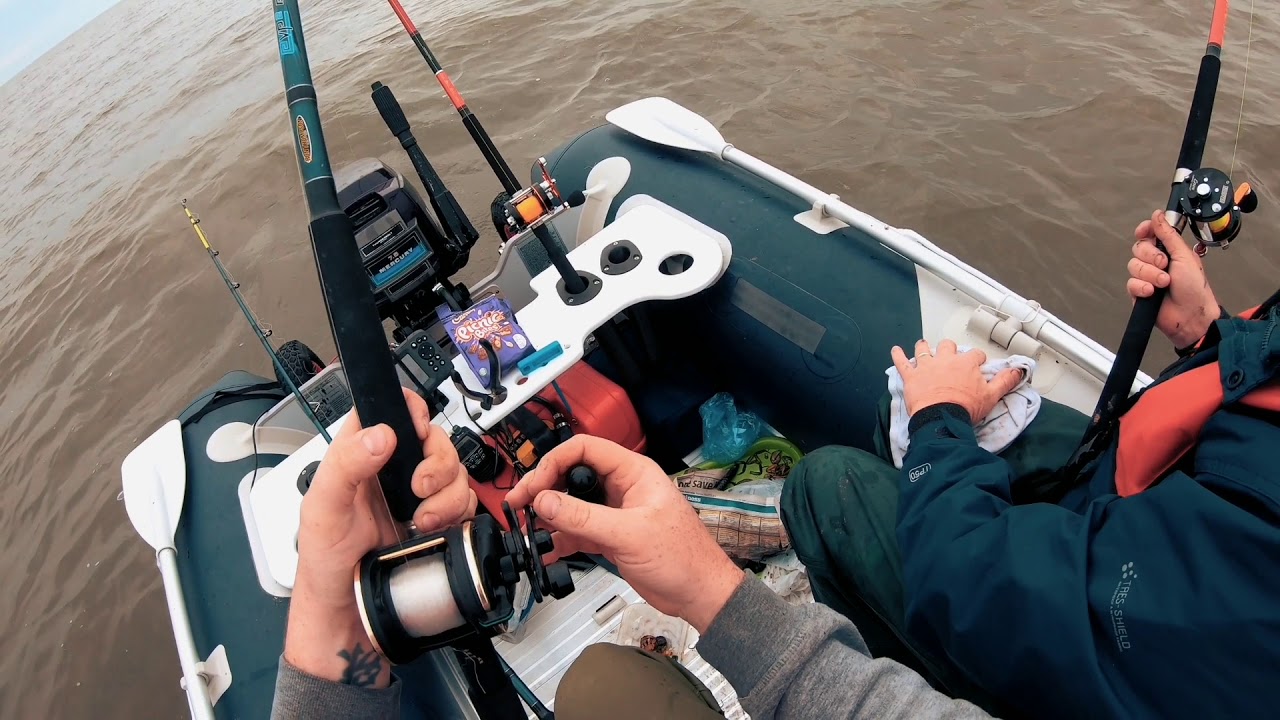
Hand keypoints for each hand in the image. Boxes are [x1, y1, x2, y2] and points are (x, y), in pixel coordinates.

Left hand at [285, 390, 476, 684]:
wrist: (350, 613)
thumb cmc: (325, 562)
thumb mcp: (322, 509)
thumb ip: (346, 464)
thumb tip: (381, 435)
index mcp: (358, 456)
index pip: (388, 409)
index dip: (409, 409)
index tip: (415, 430)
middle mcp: (390, 470)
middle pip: (433, 437)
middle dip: (437, 462)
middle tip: (419, 488)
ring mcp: (416, 495)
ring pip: (454, 469)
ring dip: (447, 493)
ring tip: (423, 519)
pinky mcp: (436, 518)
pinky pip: (464, 500)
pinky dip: (458, 512)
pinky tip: (435, 528)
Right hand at [505, 436, 745, 632]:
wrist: (699, 593)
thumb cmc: (684, 557)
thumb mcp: (629, 534)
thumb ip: (584, 518)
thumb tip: (546, 501)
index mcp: (633, 472)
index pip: (585, 449)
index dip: (554, 463)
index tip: (534, 486)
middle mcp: (622, 488)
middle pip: (573, 475)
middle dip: (544, 489)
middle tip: (521, 506)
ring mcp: (615, 512)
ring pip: (572, 505)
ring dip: (549, 516)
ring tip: (528, 529)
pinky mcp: (611, 536)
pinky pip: (577, 531)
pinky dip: (559, 541)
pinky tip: (546, 553)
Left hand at [891, 340, 1023, 421]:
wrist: (941, 418)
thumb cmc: (966, 408)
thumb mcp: (992, 396)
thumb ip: (1005, 381)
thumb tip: (1019, 370)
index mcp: (966, 363)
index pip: (974, 355)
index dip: (976, 359)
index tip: (977, 365)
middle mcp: (946, 359)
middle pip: (948, 346)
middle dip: (950, 349)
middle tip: (950, 357)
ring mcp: (926, 366)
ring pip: (924, 349)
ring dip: (924, 347)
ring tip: (924, 347)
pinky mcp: (911, 376)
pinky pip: (901, 362)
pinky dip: (898, 355)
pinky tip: (895, 349)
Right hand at [1128, 209, 1219, 347]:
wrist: (1191, 316)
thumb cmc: (1195, 289)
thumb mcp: (1184, 256)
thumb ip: (1168, 235)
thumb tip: (1157, 215)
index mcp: (1169, 251)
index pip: (1149, 233)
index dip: (1145, 230)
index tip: (1144, 231)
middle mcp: (1156, 262)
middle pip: (1138, 248)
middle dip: (1151, 257)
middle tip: (1165, 265)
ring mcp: (1146, 277)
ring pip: (1133, 266)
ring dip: (1150, 274)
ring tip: (1164, 283)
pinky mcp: (1138, 292)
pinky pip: (1130, 283)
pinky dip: (1142, 287)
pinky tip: (1153, 293)